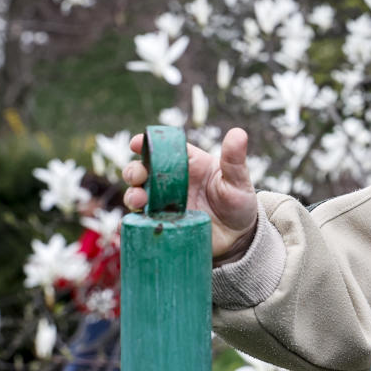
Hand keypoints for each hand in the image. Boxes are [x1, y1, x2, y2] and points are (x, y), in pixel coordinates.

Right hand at [122, 128, 258, 258]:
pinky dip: (132, 223)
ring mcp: (164, 204)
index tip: (136, 143)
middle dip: (134, 171)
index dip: (147, 144)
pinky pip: (141, 222)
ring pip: (138, 195)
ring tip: (139, 201)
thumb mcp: (238, 181)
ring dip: (132, 195)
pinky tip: (132, 224)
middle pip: (144, 170)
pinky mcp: (162, 225)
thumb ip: (234, 160)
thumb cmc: (238, 203)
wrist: (238, 238)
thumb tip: (238, 133)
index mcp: (188, 164)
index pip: (164, 149)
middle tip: (138, 177)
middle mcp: (171, 182)